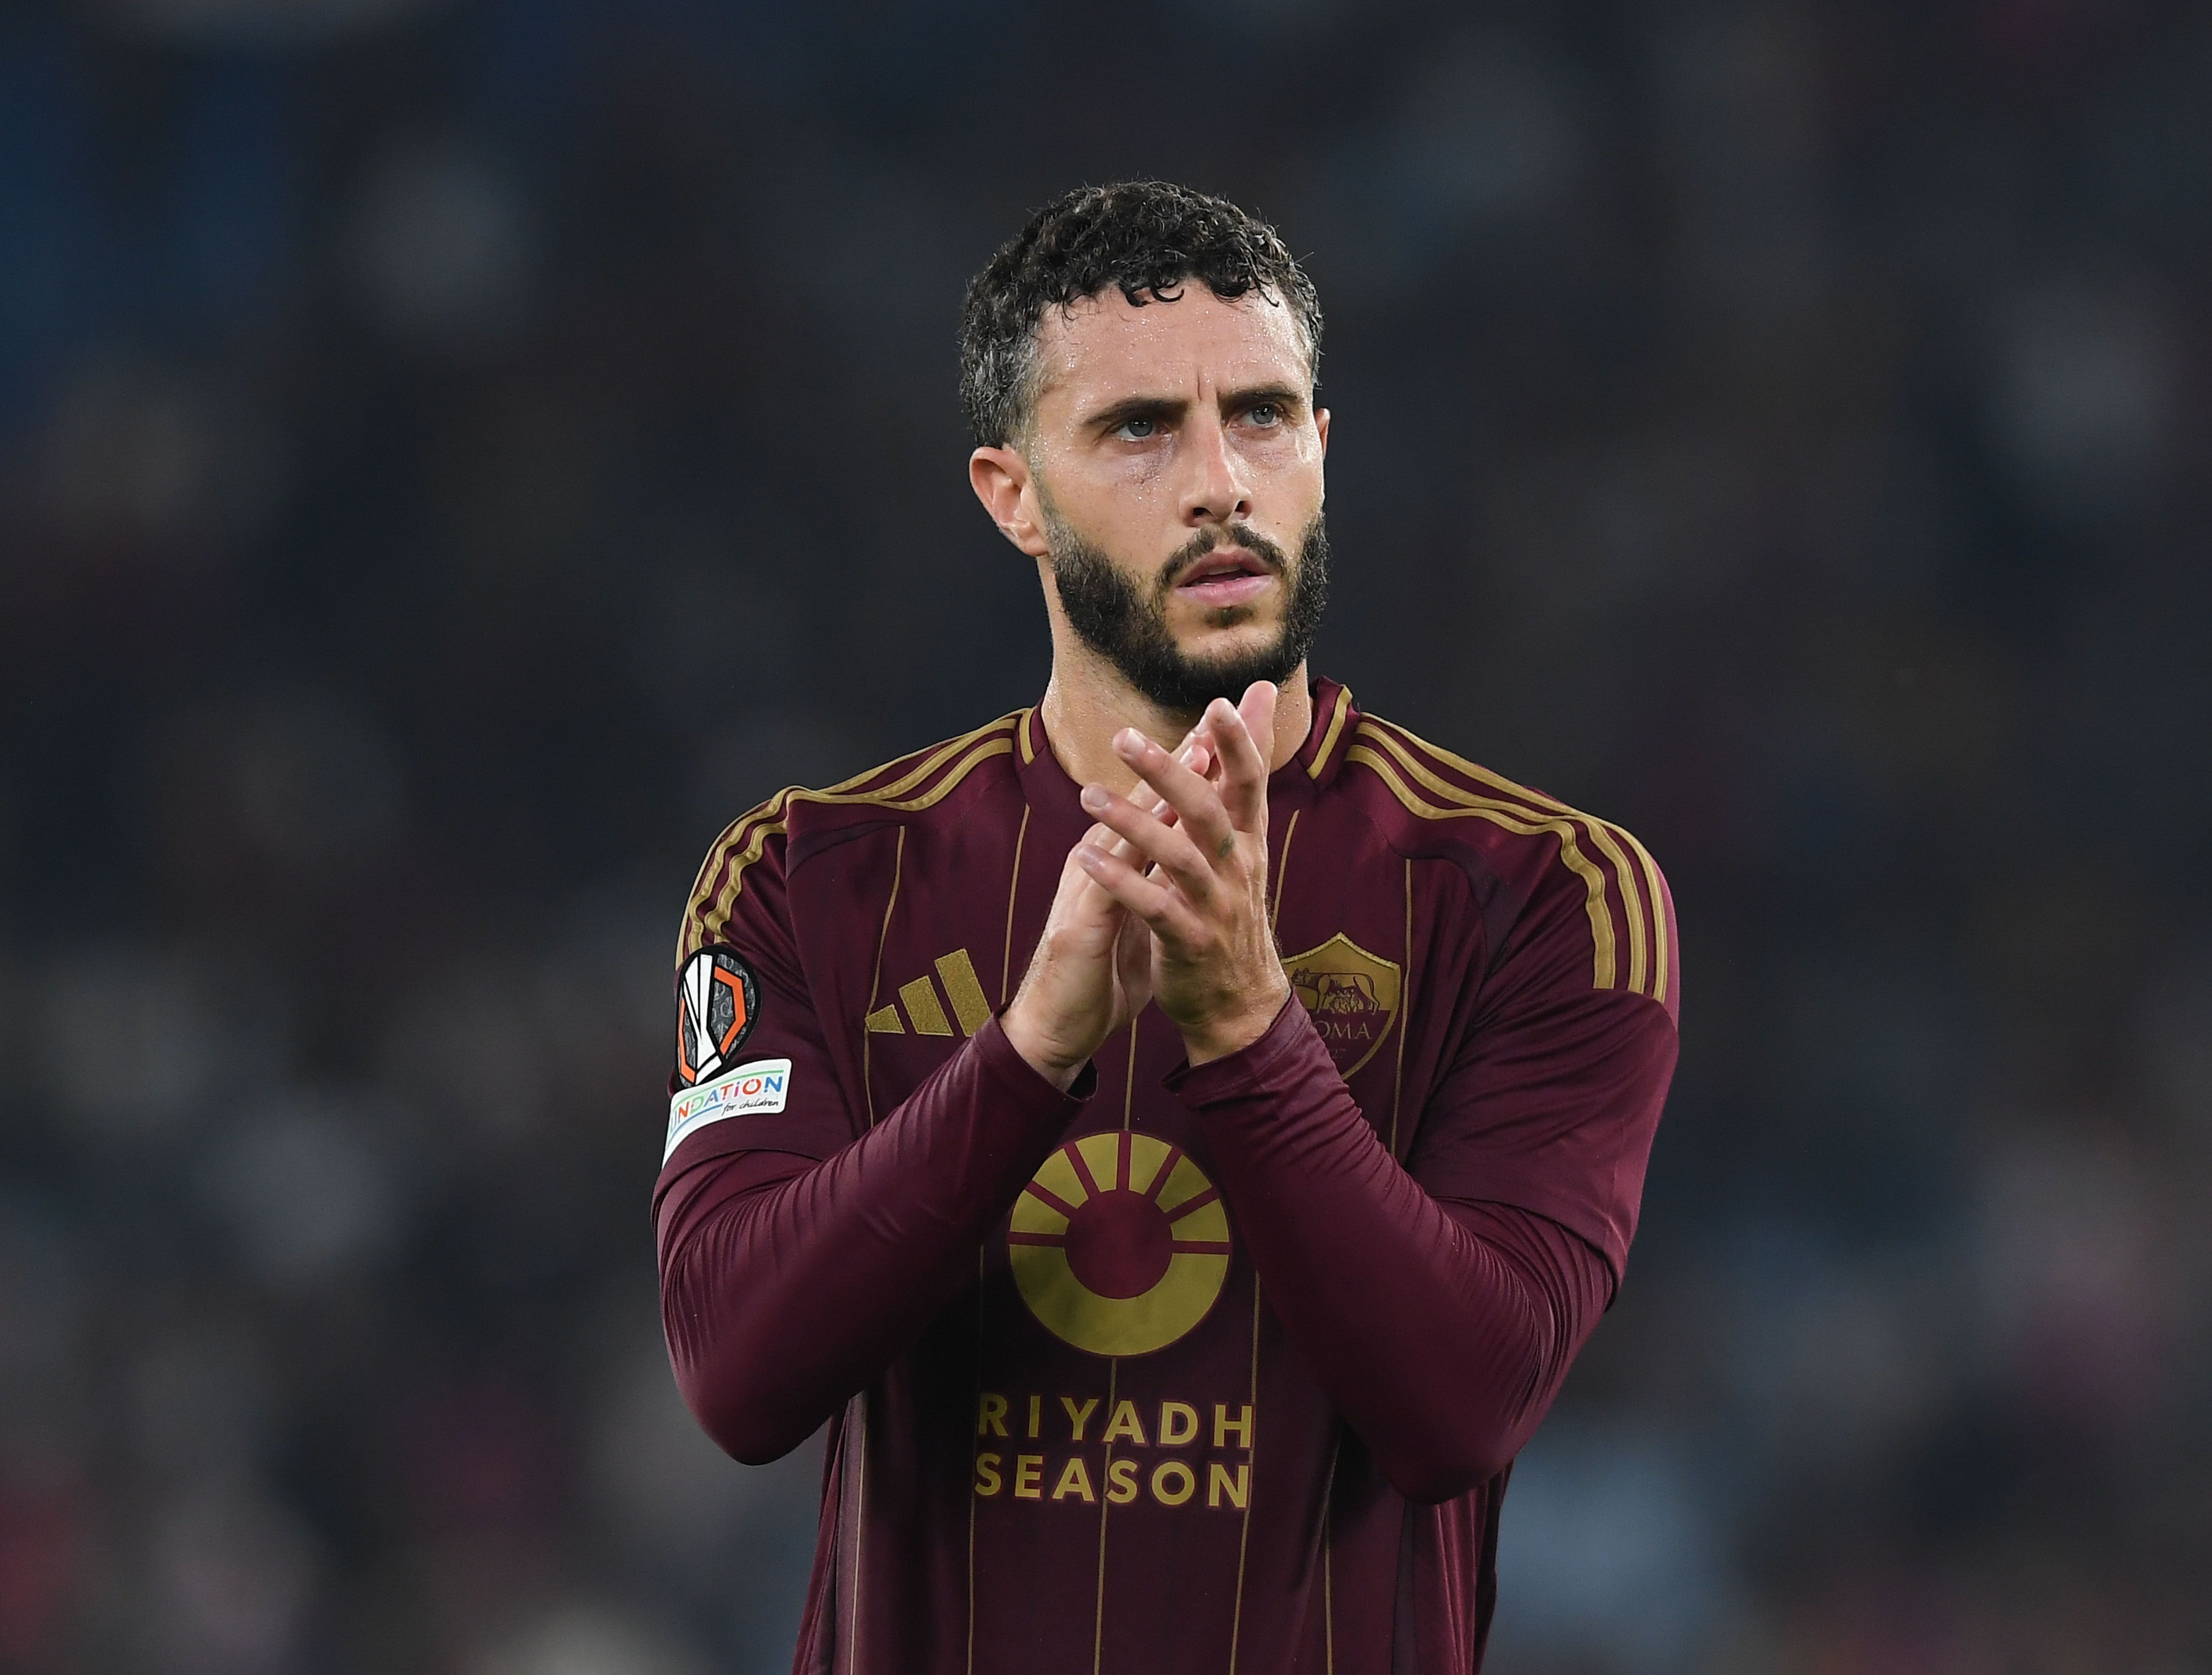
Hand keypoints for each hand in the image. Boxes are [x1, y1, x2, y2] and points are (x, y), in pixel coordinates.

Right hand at [1002, 733, 1214, 1089]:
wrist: (1058, 1027)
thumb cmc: (1101, 971)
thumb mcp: (1139, 915)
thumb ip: (1156, 881)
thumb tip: (1187, 855)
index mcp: (1118, 863)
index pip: (1157, 807)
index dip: (1190, 771)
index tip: (1226, 732)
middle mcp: (1098, 864)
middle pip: (1140, 804)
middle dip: (1177, 762)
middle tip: (1214, 721)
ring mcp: (1084, 891)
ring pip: (1121, 830)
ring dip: (1158, 791)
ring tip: (1193, 756)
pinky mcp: (1078, 927)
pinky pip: (1105, 885)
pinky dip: (1126, 855)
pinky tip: (1150, 828)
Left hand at [1074, 682, 1290, 1065]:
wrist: (1238, 1002)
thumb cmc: (1230, 908)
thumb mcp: (1241, 842)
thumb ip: (1238, 772)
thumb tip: (1259, 695)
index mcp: (1248, 840)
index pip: (1250, 782)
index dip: (1240, 743)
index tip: (1218, 703)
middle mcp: (1238, 868)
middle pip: (1209, 811)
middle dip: (1171, 771)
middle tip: (1124, 737)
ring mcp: (1216, 907)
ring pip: (1179, 857)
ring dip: (1134, 823)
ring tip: (1088, 795)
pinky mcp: (1190, 943)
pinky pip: (1155, 908)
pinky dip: (1121, 882)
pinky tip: (1086, 858)